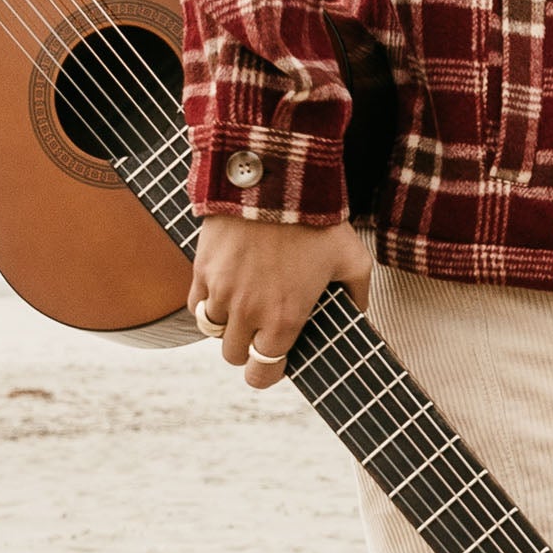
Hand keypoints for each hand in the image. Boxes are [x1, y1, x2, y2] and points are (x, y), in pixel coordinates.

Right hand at [191, 212, 371, 389]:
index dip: (267, 373)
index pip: (262, 373)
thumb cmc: (318, 221)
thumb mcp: (353, 259)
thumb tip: (358, 313)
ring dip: (226, 325)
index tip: (273, 362)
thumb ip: (358, 295)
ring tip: (243, 306)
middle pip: (233, 355)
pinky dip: (206, 304)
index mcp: (283, 319)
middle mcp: (247, 312)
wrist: (277, 179)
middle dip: (247, 348)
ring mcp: (220, 290)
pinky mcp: (202, 268)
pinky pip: (195, 304)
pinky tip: (223, 291)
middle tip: (260, 330)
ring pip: (211, 330)